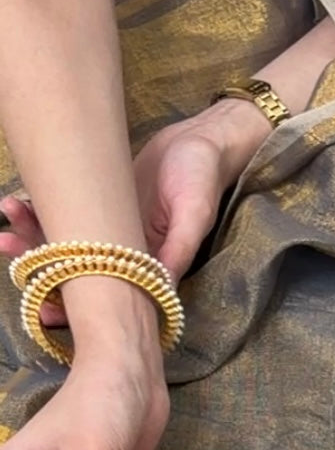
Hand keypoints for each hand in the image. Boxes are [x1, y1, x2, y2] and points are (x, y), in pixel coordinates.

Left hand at [0, 98, 267, 310]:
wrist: (201, 143)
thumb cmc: (202, 179)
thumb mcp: (194, 214)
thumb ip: (177, 250)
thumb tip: (161, 286)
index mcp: (147, 268)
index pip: (104, 296)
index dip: (71, 305)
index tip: (40, 306)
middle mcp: (123, 257)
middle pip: (74, 271)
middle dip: (37, 264)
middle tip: (5, 248)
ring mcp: (109, 232)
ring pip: (63, 243)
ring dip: (30, 234)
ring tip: (7, 212)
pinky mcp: (100, 207)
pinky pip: (65, 215)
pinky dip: (39, 210)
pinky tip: (16, 201)